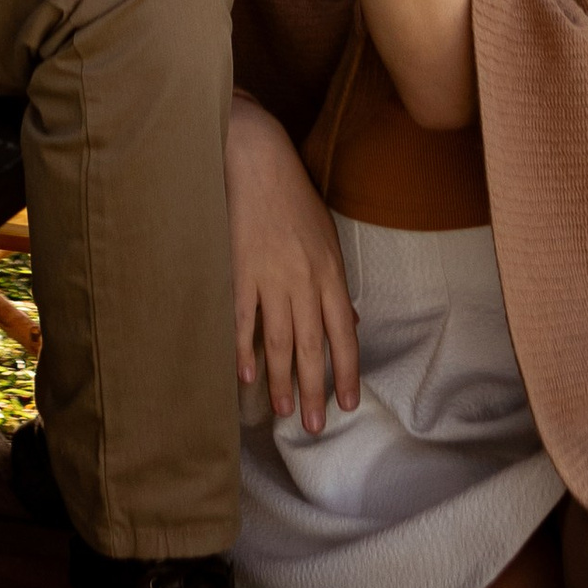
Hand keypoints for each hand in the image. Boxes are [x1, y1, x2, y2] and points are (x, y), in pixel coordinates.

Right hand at [228, 94, 359, 435]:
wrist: (258, 161)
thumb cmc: (294, 197)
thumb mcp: (327, 237)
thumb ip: (335, 284)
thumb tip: (347, 322)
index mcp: (330, 272)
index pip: (343, 336)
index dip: (346, 374)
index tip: (347, 404)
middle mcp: (305, 280)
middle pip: (312, 348)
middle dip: (314, 391)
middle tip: (313, 425)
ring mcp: (271, 277)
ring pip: (279, 341)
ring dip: (281, 381)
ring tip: (282, 412)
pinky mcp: (240, 270)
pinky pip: (243, 319)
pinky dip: (245, 349)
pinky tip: (247, 376)